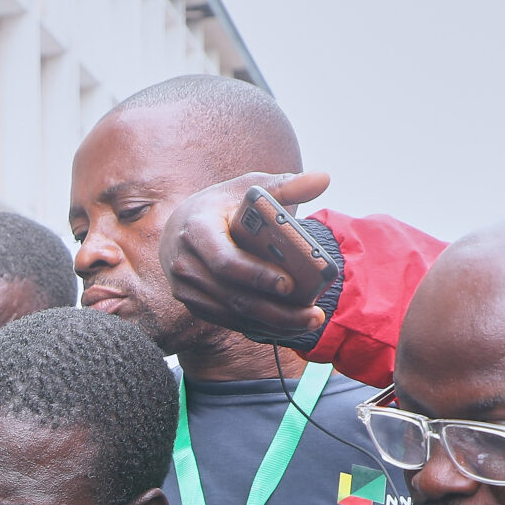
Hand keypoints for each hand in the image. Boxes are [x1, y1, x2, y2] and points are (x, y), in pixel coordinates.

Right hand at [160, 169, 334, 341]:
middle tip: (314, 315)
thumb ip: (285, 186)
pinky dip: (260, 326)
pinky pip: (229, 322)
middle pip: (235, 297)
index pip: (226, 261)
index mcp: (196, 230)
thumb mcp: (249, 189)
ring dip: (273, 324)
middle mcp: (185, 263)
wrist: (181, 227)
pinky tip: (288, 326)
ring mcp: (187, 289)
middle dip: (277, 311)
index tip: (290, 284)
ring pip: (234, 315)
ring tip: (310, 321)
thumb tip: (323, 178)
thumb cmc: (223, 205)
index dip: (257, 275)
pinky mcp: (195, 305)